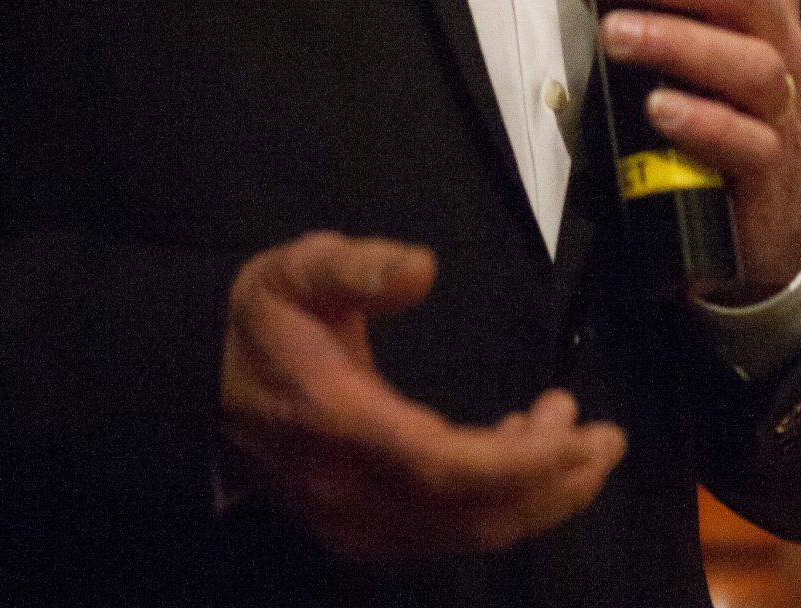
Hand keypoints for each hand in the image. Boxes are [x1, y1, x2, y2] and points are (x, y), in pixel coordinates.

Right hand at [219, 230, 625, 559]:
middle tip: (607, 438)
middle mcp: (356, 495)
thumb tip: (425, 267)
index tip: (581, 428)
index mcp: (346, 428)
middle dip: (552, 483)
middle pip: (473, 515)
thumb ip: (361, 266)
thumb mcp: (300, 269)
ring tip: (576, 438)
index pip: (450, 467)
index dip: (524, 461)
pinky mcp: (360, 531)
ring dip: (533, 496)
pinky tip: (519, 454)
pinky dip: (497, 505)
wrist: (192, 383)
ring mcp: (356, 524)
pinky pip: (444, 534)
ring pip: (465, 533)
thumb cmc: (259, 320)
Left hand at [560, 0, 800, 295]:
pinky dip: (700, 120)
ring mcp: (780, 98)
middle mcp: (778, 32)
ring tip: (613, 33)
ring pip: (747, 59)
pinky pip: (743, 139)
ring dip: (674, 39)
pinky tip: (657, 109)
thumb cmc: (721, 87)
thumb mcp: (684, 22)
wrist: (775, 194)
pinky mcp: (769, 161)